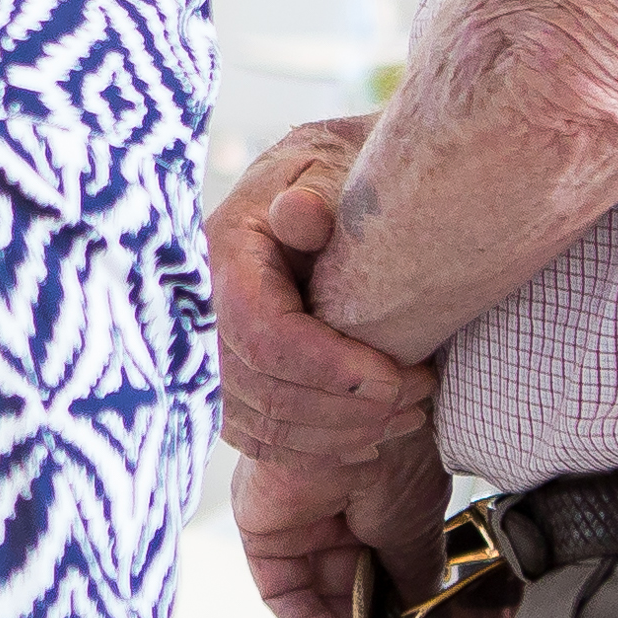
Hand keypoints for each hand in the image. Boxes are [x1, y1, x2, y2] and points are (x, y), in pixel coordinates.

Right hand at [206, 119, 435, 466]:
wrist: (308, 193)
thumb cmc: (329, 181)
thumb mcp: (328, 169)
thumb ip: (317, 193)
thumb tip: (299, 214)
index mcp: (222, 254)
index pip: (264, 335)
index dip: (331, 370)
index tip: (394, 377)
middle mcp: (199, 311)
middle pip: (263, 390)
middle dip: (348, 408)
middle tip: (418, 396)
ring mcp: (205, 354)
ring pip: (262, 424)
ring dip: (340, 433)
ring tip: (407, 415)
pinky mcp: (221, 387)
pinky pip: (259, 438)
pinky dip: (316, 448)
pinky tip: (368, 437)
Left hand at [235, 428, 452, 617]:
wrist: (364, 414)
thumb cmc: (396, 451)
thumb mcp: (414, 528)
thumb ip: (411, 575)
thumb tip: (420, 615)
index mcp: (372, 502)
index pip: (371, 571)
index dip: (383, 617)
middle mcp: (331, 509)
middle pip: (339, 588)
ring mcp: (296, 515)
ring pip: (312, 593)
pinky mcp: (262, 522)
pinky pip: (281, 588)